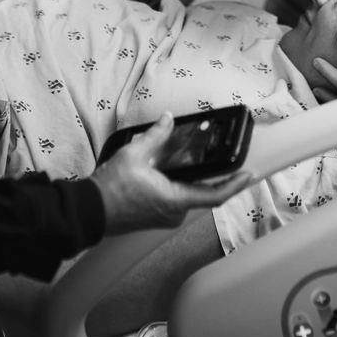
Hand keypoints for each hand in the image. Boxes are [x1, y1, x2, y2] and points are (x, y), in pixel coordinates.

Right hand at [91, 113, 250, 234]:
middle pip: (203, 194)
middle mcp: (173, 213)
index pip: (215, 196)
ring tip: (198, 160)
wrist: (88, 213)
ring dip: (195, 180)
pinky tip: (174, 171)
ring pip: (188, 196)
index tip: (249, 175)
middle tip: (224, 159)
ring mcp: (164, 217)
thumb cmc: (109, 190)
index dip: (235, 185)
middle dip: (215, 177)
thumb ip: (154, 135)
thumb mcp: (133, 155)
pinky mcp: (155, 216)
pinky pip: (176, 199)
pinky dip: (180, 185)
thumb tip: (168, 120)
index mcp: (174, 200)